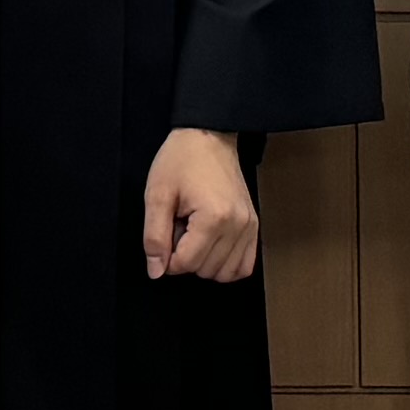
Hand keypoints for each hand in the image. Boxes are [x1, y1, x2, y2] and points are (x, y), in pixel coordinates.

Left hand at [141, 126, 259, 283]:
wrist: (208, 136)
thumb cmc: (181, 160)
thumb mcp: (157, 195)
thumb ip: (154, 236)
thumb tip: (156, 271)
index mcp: (214, 218)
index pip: (187, 264)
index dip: (167, 257)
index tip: (164, 235)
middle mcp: (237, 226)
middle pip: (206, 270)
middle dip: (186, 256)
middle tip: (180, 227)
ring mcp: (250, 227)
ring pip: (226, 273)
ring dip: (205, 262)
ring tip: (195, 234)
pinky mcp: (254, 227)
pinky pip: (244, 266)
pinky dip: (226, 265)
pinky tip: (212, 248)